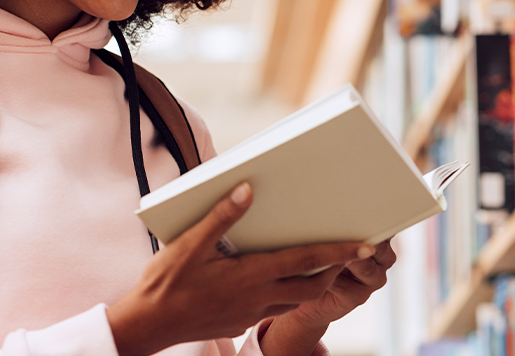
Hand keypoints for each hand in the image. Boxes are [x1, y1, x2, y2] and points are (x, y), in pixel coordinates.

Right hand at [106, 183, 373, 355]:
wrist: (148, 325)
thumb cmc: (165, 283)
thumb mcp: (189, 244)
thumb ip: (221, 216)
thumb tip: (248, 190)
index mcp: (250, 275)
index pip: (306, 261)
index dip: (339, 253)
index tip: (367, 246)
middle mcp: (257, 298)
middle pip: (312, 287)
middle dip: (335, 270)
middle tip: (350, 253)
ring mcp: (249, 315)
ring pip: (295, 301)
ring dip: (312, 283)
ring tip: (319, 264)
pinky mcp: (239, 323)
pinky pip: (273, 309)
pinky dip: (286, 294)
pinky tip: (273, 281)